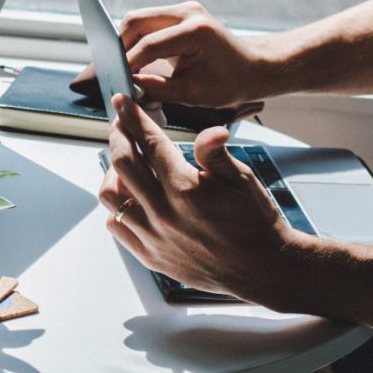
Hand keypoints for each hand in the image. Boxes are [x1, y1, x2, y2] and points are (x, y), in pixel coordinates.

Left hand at [98, 94, 295, 302]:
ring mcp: (154, 237)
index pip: (149, 143)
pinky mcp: (150, 256)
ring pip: (110, 196)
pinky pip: (116, 225)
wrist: (262, 269)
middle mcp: (164, 214)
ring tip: (127, 163)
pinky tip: (132, 197)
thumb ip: (216, 153)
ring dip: (113, 173)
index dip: (132, 118)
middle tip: (121, 125)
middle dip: (118, 136)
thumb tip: (210, 130)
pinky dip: (117, 207)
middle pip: (122, 163)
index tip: (122, 102)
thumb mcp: (243, 180)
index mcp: (186, 189)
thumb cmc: (256, 222)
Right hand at [120, 2, 267, 106]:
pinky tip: (134, 59)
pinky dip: (137, 39)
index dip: (128, 64)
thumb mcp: (193, 93)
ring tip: (122, 66)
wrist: (253, 67)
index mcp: (195, 31)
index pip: (148, 45)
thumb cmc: (230, 82)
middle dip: (119, 46)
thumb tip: (128, 87)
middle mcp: (188, 13)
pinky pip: (148, 22)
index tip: (116, 81)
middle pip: (136, 21)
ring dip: (126, 41)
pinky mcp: (180, 14)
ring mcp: (183, 10)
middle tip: (113, 71)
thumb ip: (157, 89)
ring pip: (138, 19)